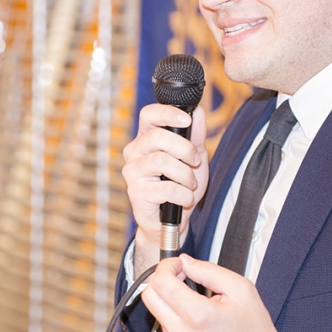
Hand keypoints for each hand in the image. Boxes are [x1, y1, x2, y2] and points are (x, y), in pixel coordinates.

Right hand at [122, 104, 208, 272]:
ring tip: (190, 184)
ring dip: (185, 174)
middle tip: (195, 161)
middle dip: (185, 149)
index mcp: (146, 138)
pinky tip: (184, 199)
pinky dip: (183, 194)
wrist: (173, 220)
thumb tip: (198, 111)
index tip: (187, 120)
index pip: (148, 114)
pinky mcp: (136, 192)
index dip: (167, 113)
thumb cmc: (180, 185)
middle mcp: (134, 152)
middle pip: (157, 137)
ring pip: (161, 161)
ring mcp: (132, 172)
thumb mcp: (194, 157)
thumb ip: (196, 134)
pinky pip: (165, 188)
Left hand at [141, 254, 287, 331]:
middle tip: (181, 278)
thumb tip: (186, 262)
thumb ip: (208, 270)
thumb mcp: (241, 289)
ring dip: (170, 302)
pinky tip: (196, 323)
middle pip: (149, 296)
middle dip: (162, 280)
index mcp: (199, 316)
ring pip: (157, 313)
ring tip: (195, 304)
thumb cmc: (255, 331)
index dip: (167, 266)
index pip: (162, 282)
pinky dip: (175, 321)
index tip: (178, 265)